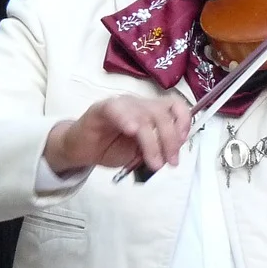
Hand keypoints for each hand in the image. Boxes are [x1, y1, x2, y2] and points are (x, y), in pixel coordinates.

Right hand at [43, 94, 192, 175]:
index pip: (175, 106)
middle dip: (170, 140)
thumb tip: (172, 152)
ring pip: (143, 116)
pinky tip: (132, 131)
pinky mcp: (101, 109)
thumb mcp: (143, 152)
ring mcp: (121, 105)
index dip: (184, 121)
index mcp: (152, 111)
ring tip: (154, 163)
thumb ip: (158, 148)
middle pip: (162, 114)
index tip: (183, 143)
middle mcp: (139, 104)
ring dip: (152, 142)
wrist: (83, 151)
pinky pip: (116, 109)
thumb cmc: (113, 148)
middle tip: (170, 162)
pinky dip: (127, 119)